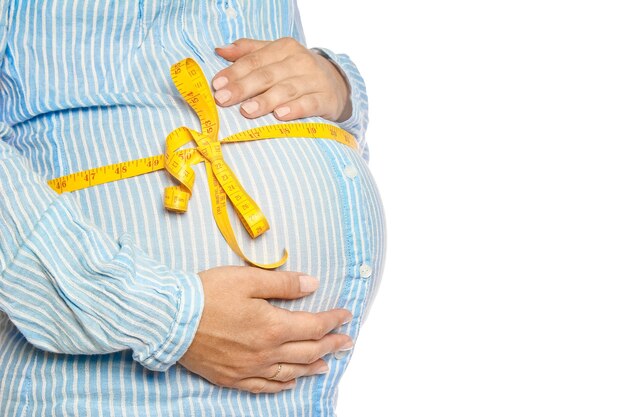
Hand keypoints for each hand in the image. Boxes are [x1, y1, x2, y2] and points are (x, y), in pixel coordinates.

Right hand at [178, 266, 353, 393]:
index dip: (333, 320)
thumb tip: (312, 284)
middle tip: (347, 342)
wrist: (169, 319)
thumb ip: (283, 283)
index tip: (346, 315)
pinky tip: (289, 383)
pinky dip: (281, 385)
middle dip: (331, 345)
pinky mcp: (231, 377)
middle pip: (308, 351)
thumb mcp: (248, 278)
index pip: (314, 326)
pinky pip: (263, 387)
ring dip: (312, 367)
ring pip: (290, 372)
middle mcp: (265, 352)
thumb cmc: (207, 294)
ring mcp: (248, 368)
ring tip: (327, 364)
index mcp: (272, 326)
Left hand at [211, 37, 351, 122]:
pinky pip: (308, 104)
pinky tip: (280, 115)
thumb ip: (249, 51)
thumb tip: (220, 50)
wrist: (337, 83)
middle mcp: (300, 61)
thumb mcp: (276, 56)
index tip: (217, 85)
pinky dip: (294, 109)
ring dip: (265, 100)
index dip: (234, 72)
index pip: (255, 60)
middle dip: (243, 87)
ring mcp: (314, 80)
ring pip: (286, 90)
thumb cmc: (297, 71)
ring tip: (246, 110)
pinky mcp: (326, 99)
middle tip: (223, 99)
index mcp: (284, 48)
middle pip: (267, 75)